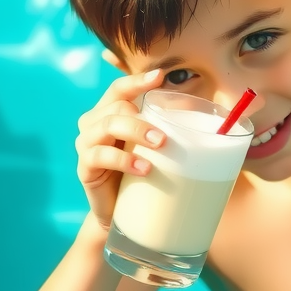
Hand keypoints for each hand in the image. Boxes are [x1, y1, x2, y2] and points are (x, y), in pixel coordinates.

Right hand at [75, 69, 167, 231]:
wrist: (121, 213)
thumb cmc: (142, 175)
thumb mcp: (156, 149)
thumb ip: (171, 129)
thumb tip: (205, 115)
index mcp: (112, 113)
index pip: (120, 89)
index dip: (137, 81)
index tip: (160, 77)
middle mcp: (95, 124)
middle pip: (117, 107)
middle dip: (143, 117)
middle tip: (165, 136)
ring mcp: (86, 145)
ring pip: (107, 125)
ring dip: (135, 131)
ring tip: (160, 145)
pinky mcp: (84, 168)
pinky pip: (98, 156)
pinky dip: (123, 160)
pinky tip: (144, 169)